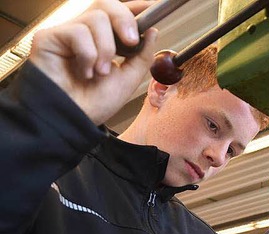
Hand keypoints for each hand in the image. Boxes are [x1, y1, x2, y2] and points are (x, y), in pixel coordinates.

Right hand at [29, 0, 158, 124]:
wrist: (74, 121)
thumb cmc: (94, 104)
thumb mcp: (128, 80)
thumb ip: (141, 56)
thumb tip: (152, 31)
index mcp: (103, 41)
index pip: (117, 14)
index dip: (134, 7)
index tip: (150, 7)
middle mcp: (85, 34)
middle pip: (106, 5)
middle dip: (124, 20)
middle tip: (130, 41)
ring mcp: (67, 34)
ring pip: (96, 18)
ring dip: (106, 49)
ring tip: (100, 72)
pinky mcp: (49, 37)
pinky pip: (78, 32)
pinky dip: (88, 55)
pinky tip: (83, 72)